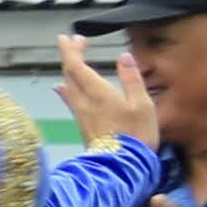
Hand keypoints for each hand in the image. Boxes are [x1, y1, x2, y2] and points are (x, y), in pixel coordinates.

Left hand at [52, 33, 154, 151]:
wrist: (121, 169)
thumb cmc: (136, 136)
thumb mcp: (142, 104)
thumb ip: (132, 79)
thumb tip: (124, 57)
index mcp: (98, 93)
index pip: (76, 66)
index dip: (71, 50)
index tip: (68, 37)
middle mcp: (84, 102)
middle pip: (70, 74)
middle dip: (71, 56)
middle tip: (75, 42)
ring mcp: (81, 115)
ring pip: (69, 87)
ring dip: (70, 71)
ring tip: (73, 60)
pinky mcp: (82, 126)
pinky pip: (70, 101)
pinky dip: (67, 89)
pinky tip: (63, 89)